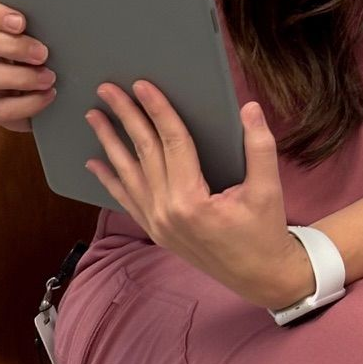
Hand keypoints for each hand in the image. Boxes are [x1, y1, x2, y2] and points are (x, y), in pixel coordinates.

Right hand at [0, 0, 55, 133]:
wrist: (47, 89)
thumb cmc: (44, 51)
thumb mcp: (43, 31)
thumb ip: (43, 20)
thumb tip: (62, 11)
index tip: (21, 22)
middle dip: (12, 46)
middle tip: (43, 54)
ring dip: (21, 77)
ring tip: (49, 78)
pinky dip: (27, 104)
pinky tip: (47, 96)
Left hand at [85, 82, 314, 309]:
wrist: (261, 278)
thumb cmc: (265, 233)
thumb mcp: (268, 190)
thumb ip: (259, 147)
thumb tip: (250, 108)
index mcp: (192, 200)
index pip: (172, 142)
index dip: (157, 109)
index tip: (141, 85)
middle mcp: (167, 212)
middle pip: (143, 152)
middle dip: (125, 117)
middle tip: (106, 89)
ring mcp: (157, 224)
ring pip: (128, 174)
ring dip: (109, 143)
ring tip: (93, 116)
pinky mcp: (157, 232)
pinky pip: (126, 201)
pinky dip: (109, 180)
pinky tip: (94, 163)